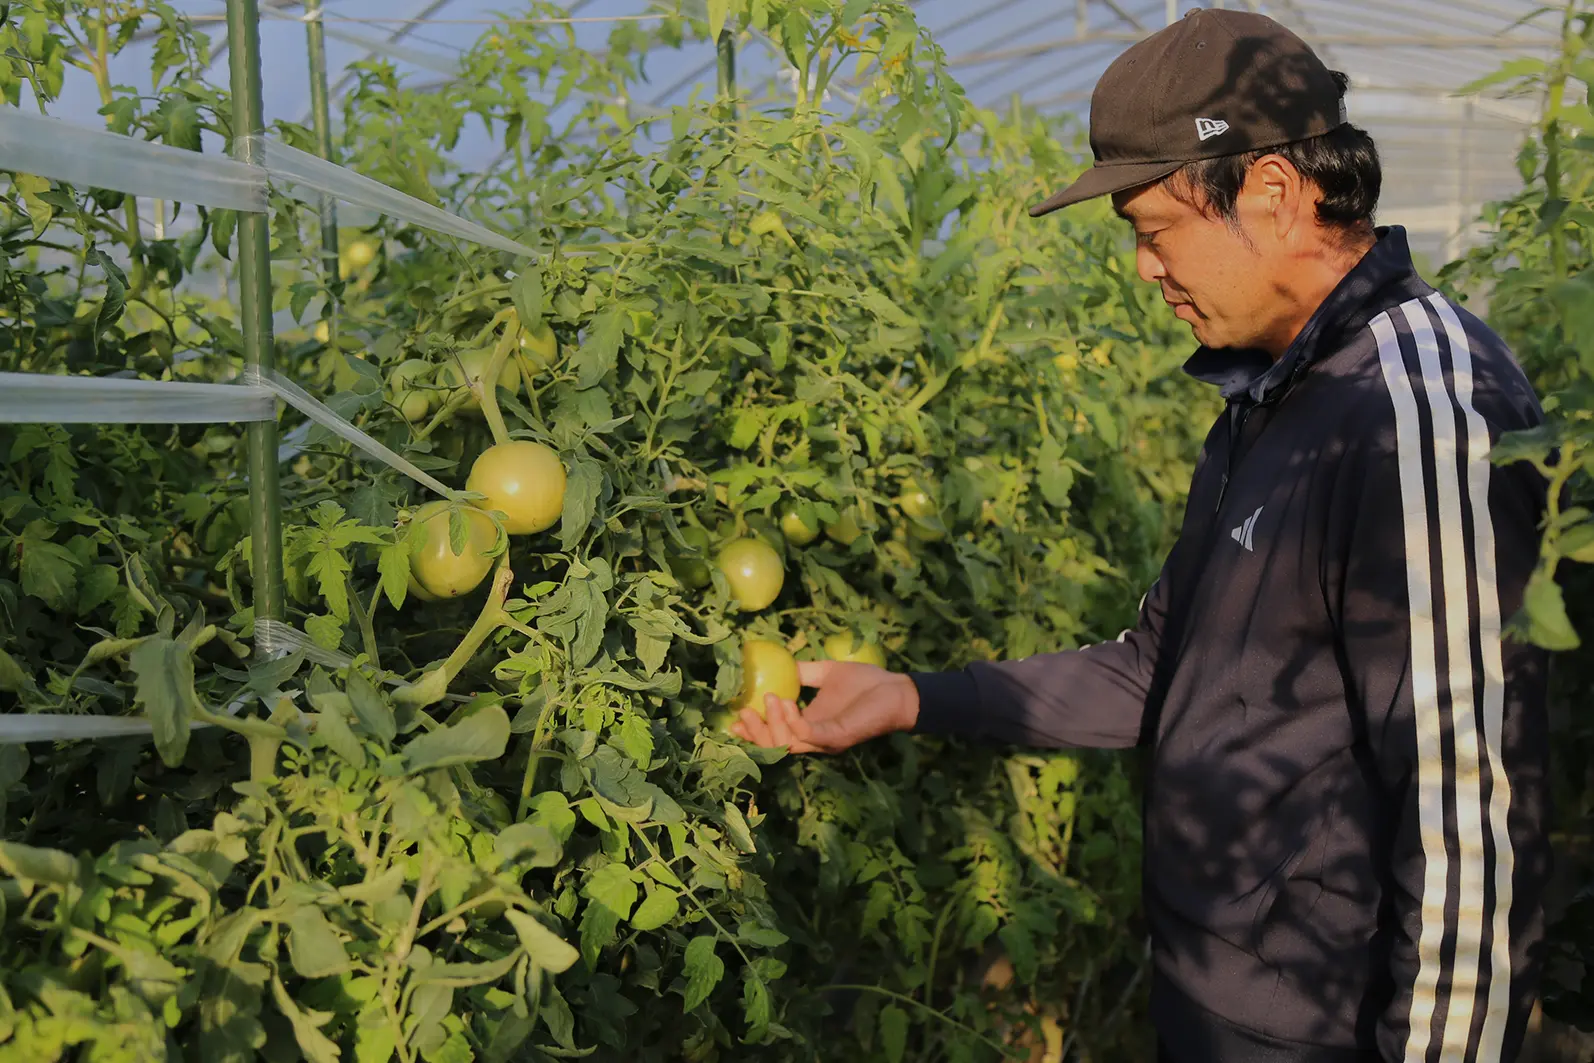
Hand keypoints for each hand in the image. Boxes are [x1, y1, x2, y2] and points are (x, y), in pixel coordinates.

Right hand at [729, 660, 919, 752]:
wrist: (897, 689)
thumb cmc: (866, 683)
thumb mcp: (827, 674)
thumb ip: (804, 673)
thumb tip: (781, 662)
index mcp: (809, 726)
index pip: (774, 737)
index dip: (752, 732)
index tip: (733, 719)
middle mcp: (814, 738)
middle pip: (775, 747)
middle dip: (756, 732)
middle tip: (745, 711)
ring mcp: (826, 740)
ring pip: (788, 744)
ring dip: (774, 723)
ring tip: (771, 698)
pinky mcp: (839, 737)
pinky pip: (811, 735)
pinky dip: (796, 723)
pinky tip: (789, 704)